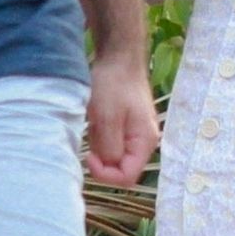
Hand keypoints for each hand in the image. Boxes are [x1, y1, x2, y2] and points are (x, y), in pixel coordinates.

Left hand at [86, 49, 159, 185]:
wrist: (118, 57)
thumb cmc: (114, 84)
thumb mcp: (107, 117)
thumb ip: (109, 147)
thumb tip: (108, 166)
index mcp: (145, 142)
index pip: (127, 177)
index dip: (105, 174)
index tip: (89, 156)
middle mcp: (144, 142)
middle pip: (121, 168)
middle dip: (102, 159)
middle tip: (90, 136)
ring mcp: (135, 135)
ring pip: (114, 156)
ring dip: (99, 146)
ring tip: (93, 124)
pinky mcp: (126, 127)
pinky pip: (111, 143)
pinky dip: (100, 137)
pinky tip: (95, 120)